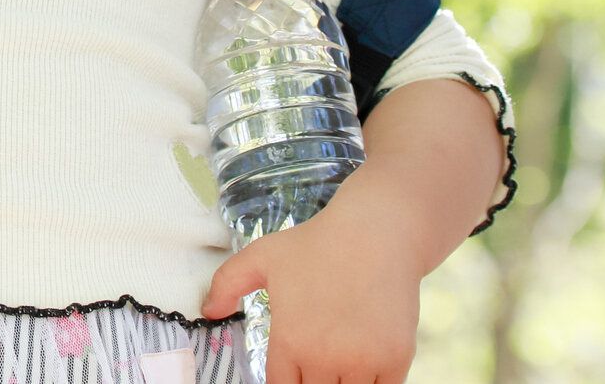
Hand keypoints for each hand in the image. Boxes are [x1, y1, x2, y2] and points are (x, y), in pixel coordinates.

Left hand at [198, 197, 421, 382]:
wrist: (376, 234)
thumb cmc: (315, 245)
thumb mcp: (260, 257)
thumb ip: (226, 284)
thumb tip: (208, 312)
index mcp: (290, 341)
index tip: (289, 372)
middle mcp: (326, 358)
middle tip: (312, 366)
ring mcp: (364, 362)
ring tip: (335, 368)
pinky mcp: (396, 360)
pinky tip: (363, 370)